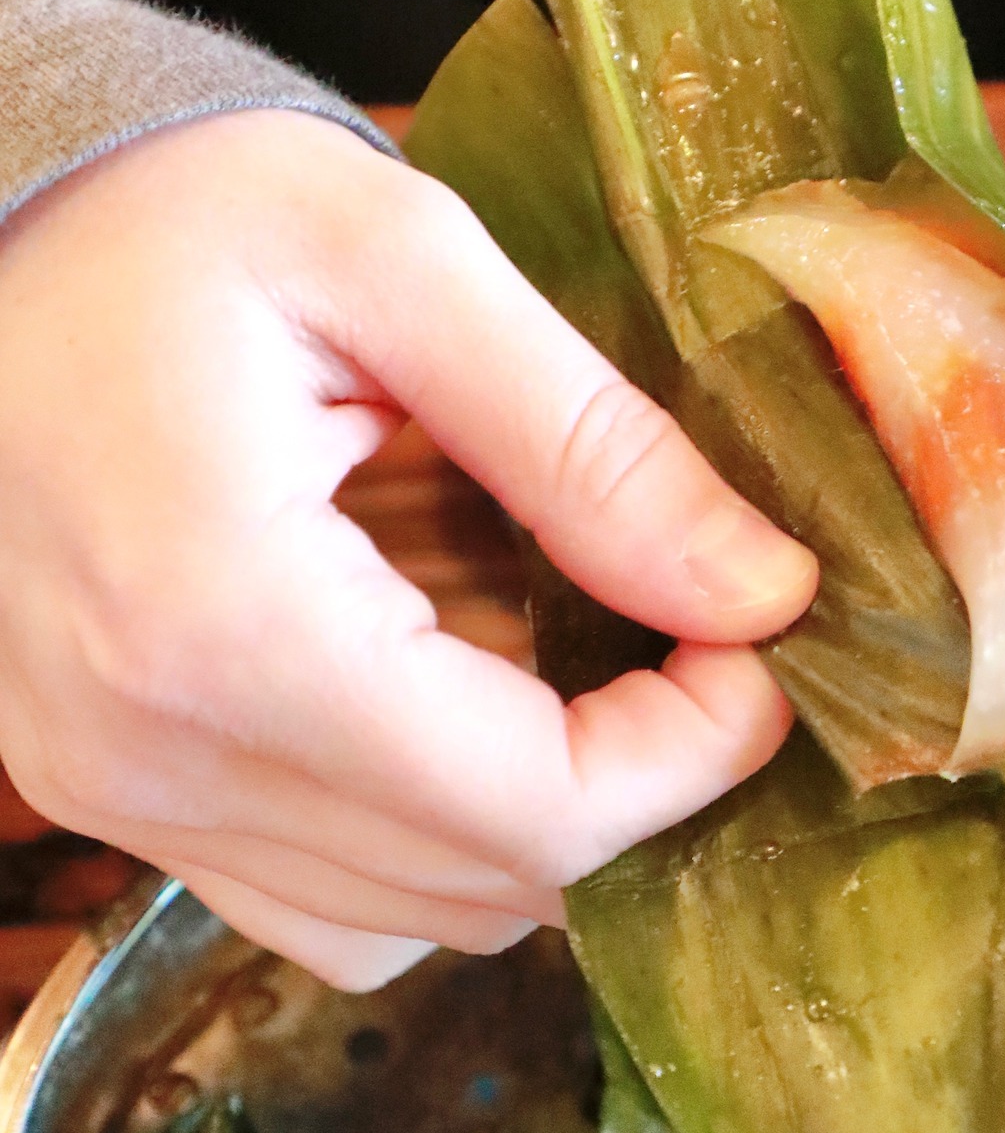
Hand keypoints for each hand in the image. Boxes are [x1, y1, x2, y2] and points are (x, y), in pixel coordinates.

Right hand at [0, 112, 813, 989]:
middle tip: (706, 639)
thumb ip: (590, 443)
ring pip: (406, 920)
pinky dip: (435, 834)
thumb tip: (762, 591)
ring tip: (603, 665)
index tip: (763, 642)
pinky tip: (476, 699)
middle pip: (482, 885)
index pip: (529, 811)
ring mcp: (115, 788)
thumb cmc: (178, 213)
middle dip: (642, 783)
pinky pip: (315, 894)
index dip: (693, 754)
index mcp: (226, 623)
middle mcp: (151, 752)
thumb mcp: (402, 263)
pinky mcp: (112, 781)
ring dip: (546, 819)